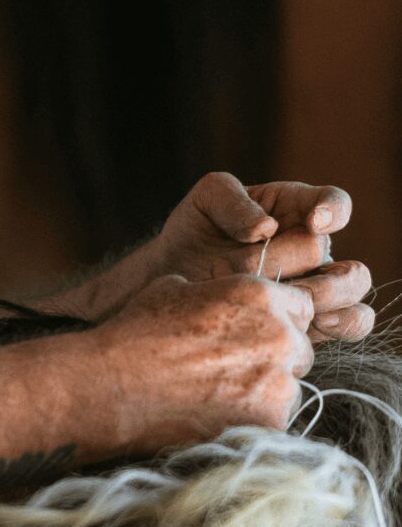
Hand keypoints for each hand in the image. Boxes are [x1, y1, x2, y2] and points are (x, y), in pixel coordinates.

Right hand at [89, 273, 314, 452]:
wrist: (115, 385)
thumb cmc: (137, 333)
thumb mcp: (172, 290)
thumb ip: (212, 292)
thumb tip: (214, 299)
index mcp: (260, 296)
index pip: (300, 306)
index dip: (277, 321)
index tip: (254, 335)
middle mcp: (280, 335)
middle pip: (300, 349)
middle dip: (274, 358)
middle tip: (232, 369)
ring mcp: (279, 382)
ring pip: (289, 387)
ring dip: (264, 391)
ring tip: (217, 396)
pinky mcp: (271, 422)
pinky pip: (275, 419)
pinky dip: (252, 420)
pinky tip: (215, 415)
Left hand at [150, 173, 372, 342]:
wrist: (173, 277)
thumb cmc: (194, 233)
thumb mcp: (204, 202)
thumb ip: (232, 202)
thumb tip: (266, 228)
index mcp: (294, 209)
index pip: (333, 203)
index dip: (333, 211)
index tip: (315, 222)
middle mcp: (311, 247)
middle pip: (343, 257)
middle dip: (319, 273)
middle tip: (288, 283)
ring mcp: (315, 282)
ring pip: (354, 291)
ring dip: (330, 299)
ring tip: (296, 304)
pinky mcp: (309, 316)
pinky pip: (349, 322)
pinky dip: (340, 325)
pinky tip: (309, 324)